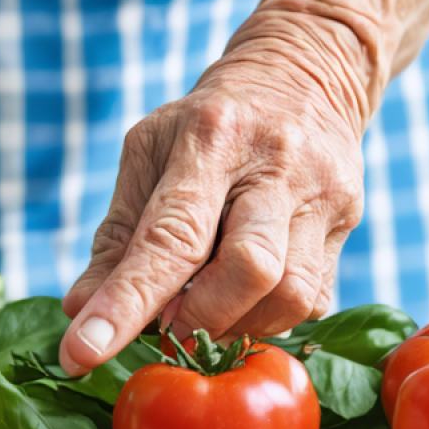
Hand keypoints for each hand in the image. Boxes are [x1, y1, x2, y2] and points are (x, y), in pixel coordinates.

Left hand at [59, 29, 366, 374]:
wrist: (304, 73)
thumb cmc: (207, 124)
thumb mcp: (149, 154)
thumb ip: (118, 235)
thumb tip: (80, 309)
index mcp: (210, 138)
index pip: (169, 237)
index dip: (126, 304)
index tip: (80, 355)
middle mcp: (274, 163)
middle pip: (248, 269)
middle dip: (196, 318)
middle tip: (164, 328)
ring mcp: (321, 192)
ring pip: (289, 294)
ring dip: (234, 325)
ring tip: (203, 312)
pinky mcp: (348, 218)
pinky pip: (313, 298)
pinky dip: (267, 318)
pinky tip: (242, 300)